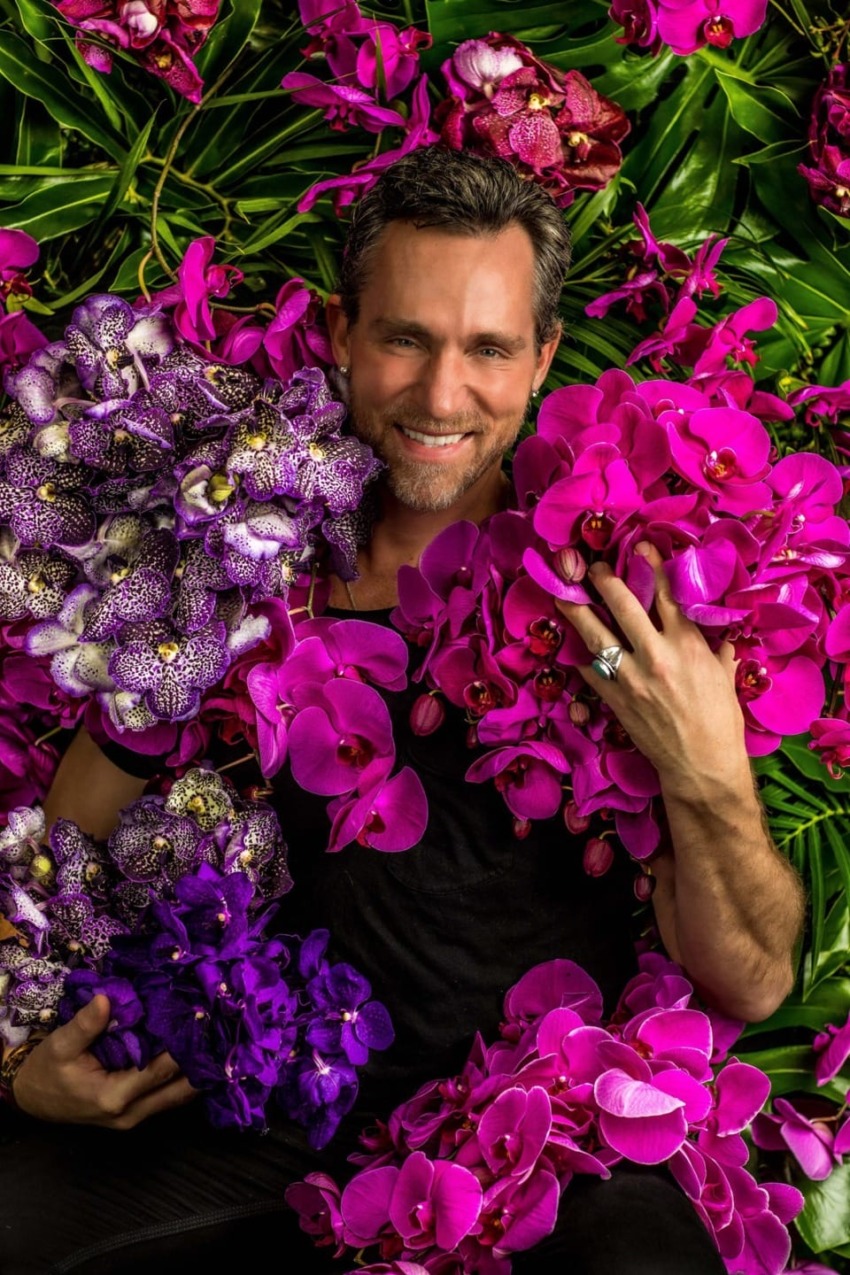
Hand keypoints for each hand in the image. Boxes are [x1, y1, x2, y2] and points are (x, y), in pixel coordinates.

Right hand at [13, 995, 195, 1128]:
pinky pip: (165, 1098)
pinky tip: (193, 1055)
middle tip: (218, 1032)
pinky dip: (180, 1079)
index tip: (201, 1021)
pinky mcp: (134, 1114)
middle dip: (199, 1064)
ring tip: (212, 1040)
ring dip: (194, 1073)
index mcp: (113, 1096)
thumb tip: (108, 998)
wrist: (32, 1098)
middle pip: (177, 1091)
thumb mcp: (60, 1045)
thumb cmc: (47, 1071)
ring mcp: (134, 1118)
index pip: (159, 1072)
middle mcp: (129, 1113)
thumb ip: (86, 1025)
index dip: (183, 1048)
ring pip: (175, 1098)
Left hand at [556, 542, 750, 800]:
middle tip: (592, 565)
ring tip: (562, 593)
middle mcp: (657, 655)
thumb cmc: (720, 722)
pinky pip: (591, 671)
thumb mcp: (725, 677)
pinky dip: (581, 656)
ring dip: (578, 611)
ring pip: (597, 635)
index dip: (651, 565)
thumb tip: (718, 631)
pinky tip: (569, 643)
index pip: (667, 594)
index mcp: (688, 645)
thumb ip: (716, 649)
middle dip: (605, 580)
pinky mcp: (615, 699)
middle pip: (624, 606)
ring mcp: (631, 678)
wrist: (701, 766)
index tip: (639, 545)